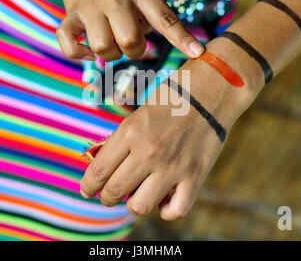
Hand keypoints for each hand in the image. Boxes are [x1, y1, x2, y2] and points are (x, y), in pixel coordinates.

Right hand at [46, 0, 204, 60]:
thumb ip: (153, 8)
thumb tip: (152, 37)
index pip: (165, 17)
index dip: (182, 38)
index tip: (198, 53)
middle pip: (130, 40)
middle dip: (135, 50)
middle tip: (133, 41)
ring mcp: (90, 7)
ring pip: (102, 47)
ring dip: (111, 53)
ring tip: (112, 42)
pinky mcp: (71, 13)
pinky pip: (69, 43)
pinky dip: (78, 53)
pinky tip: (88, 50)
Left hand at [79, 57, 255, 219]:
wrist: (212, 90)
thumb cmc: (172, 97)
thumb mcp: (138, 113)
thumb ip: (121, 141)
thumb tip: (105, 165)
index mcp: (129, 132)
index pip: (98, 171)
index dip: (88, 186)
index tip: (88, 190)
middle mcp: (147, 152)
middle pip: (113, 192)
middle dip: (106, 198)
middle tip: (109, 195)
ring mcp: (172, 166)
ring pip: (139, 207)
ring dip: (133, 204)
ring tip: (137, 195)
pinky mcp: (195, 175)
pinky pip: (176, 210)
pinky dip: (167, 210)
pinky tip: (165, 199)